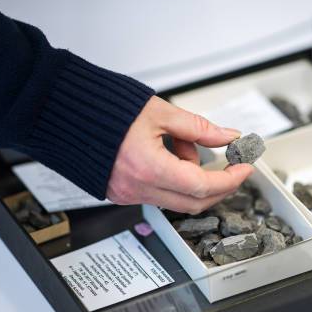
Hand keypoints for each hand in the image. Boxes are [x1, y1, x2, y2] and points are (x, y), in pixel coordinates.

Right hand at [107, 96, 253, 213]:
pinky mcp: (121, 194)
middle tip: (231, 166)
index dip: (229, 180)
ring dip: (191, 176)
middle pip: (193, 201)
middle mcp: (136, 188)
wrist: (67, 113)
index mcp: (147, 167)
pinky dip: (173, 178)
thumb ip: (199, 128)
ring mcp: (127, 194)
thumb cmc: (105, 109)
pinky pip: (159, 193)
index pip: (202, 186)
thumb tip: (228, 137)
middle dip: (218, 185)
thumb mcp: (161, 112)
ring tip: (180, 142)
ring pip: (177, 197)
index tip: (244, 168)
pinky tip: (166, 153)